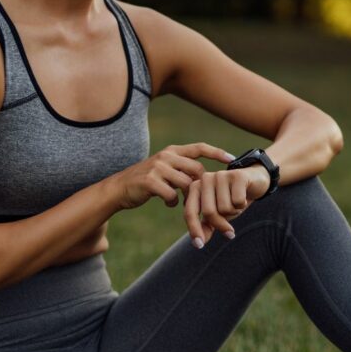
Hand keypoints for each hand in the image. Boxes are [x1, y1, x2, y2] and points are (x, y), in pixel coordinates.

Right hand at [109, 143, 232, 210]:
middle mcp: (166, 156)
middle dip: (201, 185)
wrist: (119, 188)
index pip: (199, 147)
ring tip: (182, 202)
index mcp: (172, 151)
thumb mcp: (165, 169)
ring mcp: (157, 168)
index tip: (232, 158)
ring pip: (186, 184)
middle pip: (197, 170)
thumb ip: (182, 169)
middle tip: (199, 196)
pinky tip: (168, 203)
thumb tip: (205, 177)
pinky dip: (173, 202)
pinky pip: (172, 195)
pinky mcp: (150, 181)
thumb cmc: (146, 181)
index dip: (217, 152)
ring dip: (187, 196)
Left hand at [184, 164, 270, 247]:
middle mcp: (205, 178)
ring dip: (234, 211)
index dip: (194, 229)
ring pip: (225, 208)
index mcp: (195, 187)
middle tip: (230, 232)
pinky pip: (238, 201)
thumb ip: (206, 226)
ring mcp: (221, 175)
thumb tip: (198, 243)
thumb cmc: (232, 198)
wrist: (254, 181)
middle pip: (209, 212)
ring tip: (237, 204)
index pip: (190, 212)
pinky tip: (245, 196)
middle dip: (221, 225)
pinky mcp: (237, 175)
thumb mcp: (218, 214)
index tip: (199, 245)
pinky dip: (243, 204)